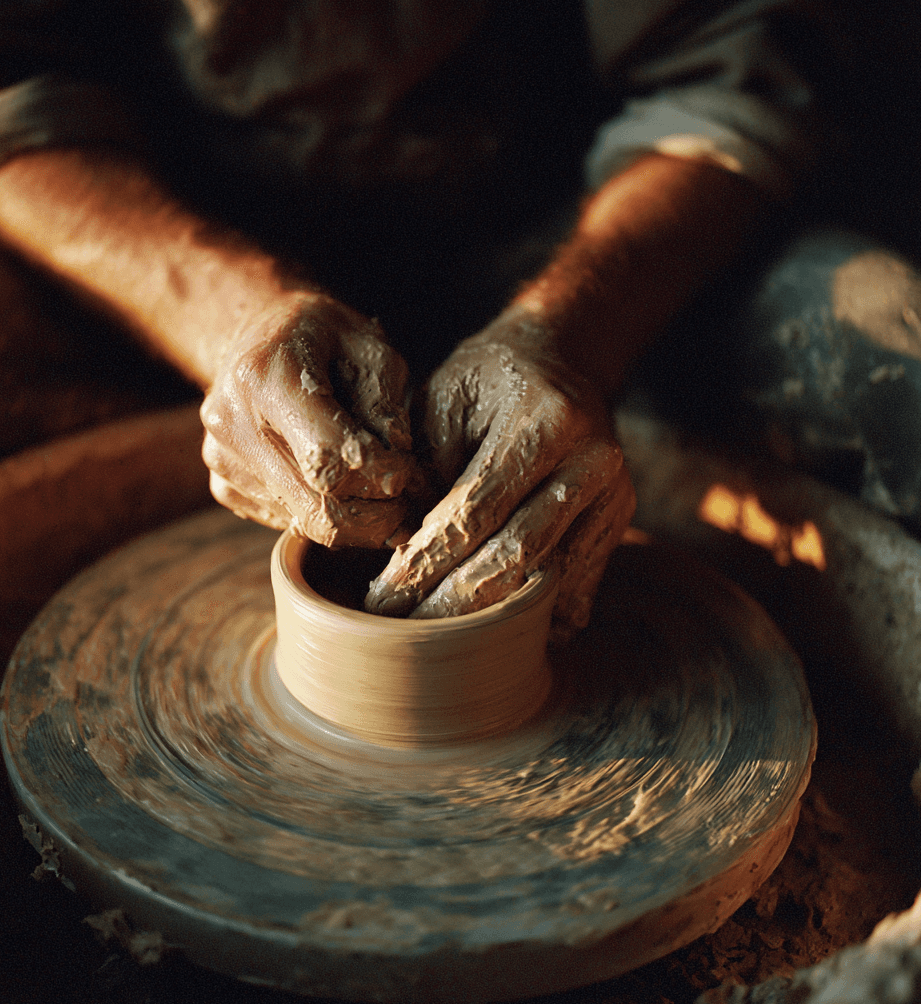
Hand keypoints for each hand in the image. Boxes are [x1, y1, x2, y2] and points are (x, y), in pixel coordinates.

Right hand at [201, 292, 417, 546]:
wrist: (256, 334)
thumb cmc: (321, 336)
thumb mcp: (367, 344)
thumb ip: (385, 400)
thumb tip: (397, 454)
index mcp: (266, 377)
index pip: (328, 456)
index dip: (379, 476)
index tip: (406, 470)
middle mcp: (233, 423)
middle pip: (315, 506)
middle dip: (373, 516)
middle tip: (403, 503)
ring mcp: (222, 458)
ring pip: (304, 520)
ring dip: (353, 516)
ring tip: (373, 484)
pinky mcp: (222, 484)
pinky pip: (285, 520)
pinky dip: (321, 511)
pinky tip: (334, 480)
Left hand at [365, 311, 634, 627]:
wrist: (559, 360)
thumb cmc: (484, 382)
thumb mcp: (442, 401)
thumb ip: (426, 468)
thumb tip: (404, 548)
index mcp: (544, 420)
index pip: (477, 509)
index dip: (428, 558)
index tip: (385, 594)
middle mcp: (591, 460)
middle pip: (518, 552)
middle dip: (455, 601)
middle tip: (405, 631)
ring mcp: (614, 493)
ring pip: (551, 576)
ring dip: (494, 616)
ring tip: (443, 643)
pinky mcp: (618, 518)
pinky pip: (580, 580)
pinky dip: (542, 612)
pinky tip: (502, 635)